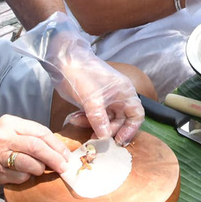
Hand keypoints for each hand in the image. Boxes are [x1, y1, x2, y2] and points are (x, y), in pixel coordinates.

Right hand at [0, 114, 72, 185]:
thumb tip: (56, 148)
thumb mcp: (8, 130)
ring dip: (40, 168)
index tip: (66, 154)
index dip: (56, 144)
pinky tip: (25, 174)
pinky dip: (27, 176)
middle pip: (37, 146)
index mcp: (10, 122)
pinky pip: (20, 175)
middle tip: (64, 166)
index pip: (40, 131)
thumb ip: (29, 135)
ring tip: (41, 169)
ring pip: (30, 162)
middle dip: (54, 157)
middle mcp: (4, 136)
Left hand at [15, 12, 144, 144]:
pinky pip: (95, 116)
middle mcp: (119, 97)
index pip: (136, 115)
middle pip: (121, 120)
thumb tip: (105, 138)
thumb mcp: (91, 100)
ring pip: (106, 120)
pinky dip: (86, 120)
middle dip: (108, 130)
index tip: (119, 141)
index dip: (131, 129)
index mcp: (125, 92)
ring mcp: (106, 99)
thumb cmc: (82, 75)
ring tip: (78, 122)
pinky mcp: (94, 101)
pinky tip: (74, 117)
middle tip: (95, 138)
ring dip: (94, 125)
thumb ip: (100, 120)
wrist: (64, 61)